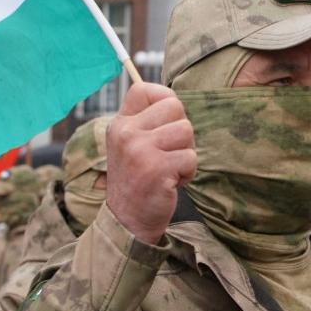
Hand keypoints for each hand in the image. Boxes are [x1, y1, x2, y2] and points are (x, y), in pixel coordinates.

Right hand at [105, 82, 195, 244]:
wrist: (128, 221)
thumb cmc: (138, 180)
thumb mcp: (131, 144)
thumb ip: (148, 122)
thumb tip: (175, 102)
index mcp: (120, 123)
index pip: (146, 89)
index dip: (165, 101)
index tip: (164, 124)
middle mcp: (126, 132)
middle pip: (175, 107)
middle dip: (181, 131)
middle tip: (168, 153)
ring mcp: (140, 149)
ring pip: (186, 130)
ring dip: (185, 153)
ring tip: (169, 169)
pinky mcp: (156, 168)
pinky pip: (190, 157)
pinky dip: (188, 172)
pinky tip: (171, 182)